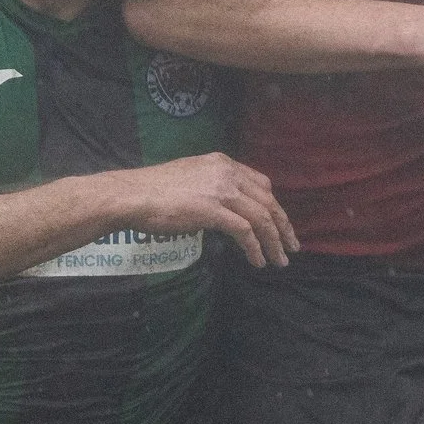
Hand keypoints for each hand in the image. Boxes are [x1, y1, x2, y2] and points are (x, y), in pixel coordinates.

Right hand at [117, 154, 298, 268]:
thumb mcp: (190, 177)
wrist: (132, 195)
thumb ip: (211, 186)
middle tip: (291, 246)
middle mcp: (227, 173)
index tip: (279, 224)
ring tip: (279, 260)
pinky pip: (245, 232)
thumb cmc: (154, 190)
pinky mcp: (214, 210)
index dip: (273, 206)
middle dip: (283, 226)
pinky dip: (255, 248)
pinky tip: (257, 261)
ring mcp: (222, 191)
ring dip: (274, 242)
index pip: (261, 183)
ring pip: (261, 218)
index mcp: (222, 163)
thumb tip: (222, 206)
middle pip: (268, 201)